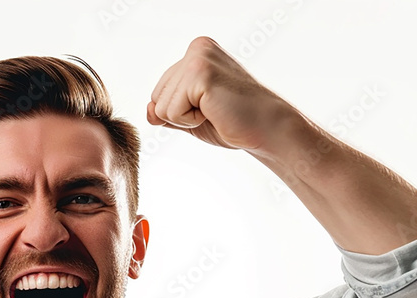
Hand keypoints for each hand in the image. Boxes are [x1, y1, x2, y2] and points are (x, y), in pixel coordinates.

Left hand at [147, 36, 289, 151]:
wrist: (267, 129)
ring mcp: (198, 58)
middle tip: (214, 111)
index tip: (211, 108)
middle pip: (157, 98)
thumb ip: (168, 111)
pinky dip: (191, 122)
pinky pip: (171, 112)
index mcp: (196, 53)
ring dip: (187, 119)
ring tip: (216, 110)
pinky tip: (215, 112)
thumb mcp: (192, 116)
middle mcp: (196, 48)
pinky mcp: (200, 73)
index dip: (180, 112)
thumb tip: (148, 110)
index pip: (160, 92)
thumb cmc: (234, 122)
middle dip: (181, 115)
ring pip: (161, 107)